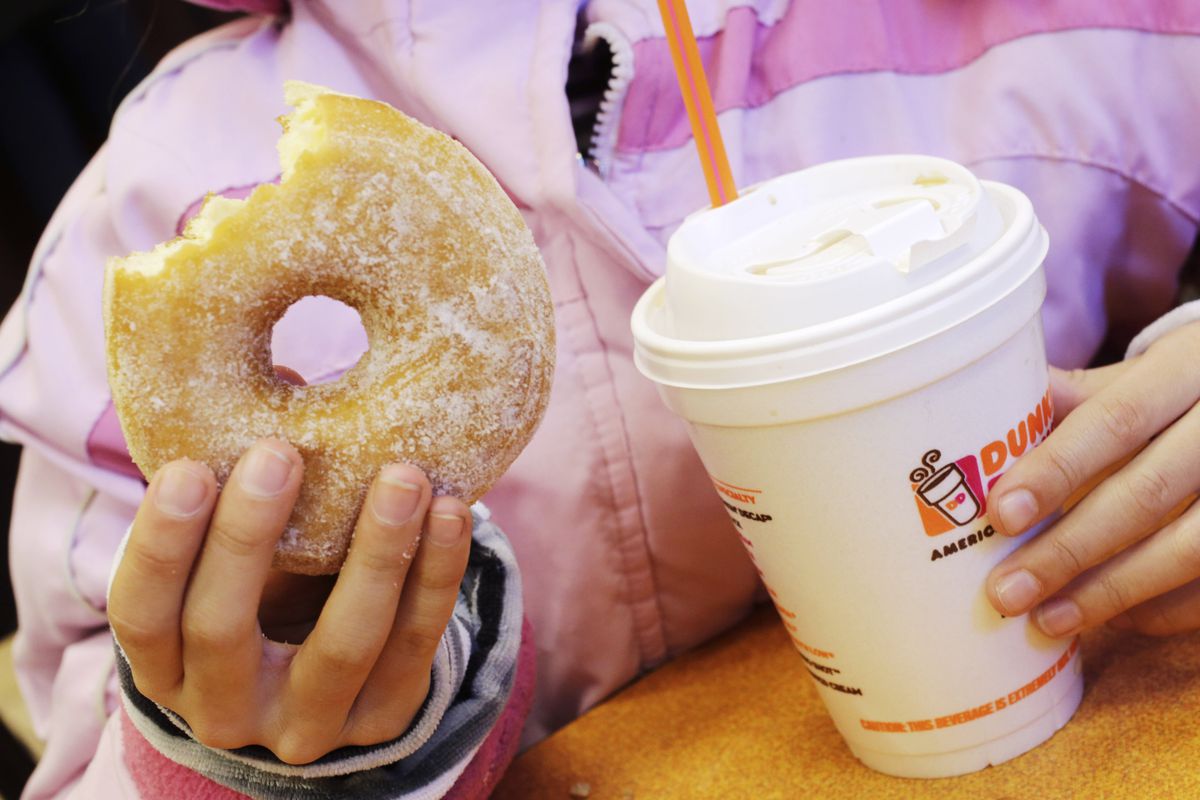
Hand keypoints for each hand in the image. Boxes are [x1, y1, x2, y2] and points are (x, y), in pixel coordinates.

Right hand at [107, 439, 472, 763]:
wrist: (328, 684)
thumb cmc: (265, 593)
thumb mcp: (236, 557)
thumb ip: (244, 483)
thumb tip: (288, 371)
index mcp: (168, 666)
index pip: (142, 612)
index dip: (161, 543)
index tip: (188, 465)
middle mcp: (223, 709)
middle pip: (221, 629)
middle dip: (248, 536)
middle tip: (280, 450)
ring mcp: (305, 724)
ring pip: (341, 643)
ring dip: (376, 553)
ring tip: (403, 475)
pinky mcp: (381, 721)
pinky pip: (414, 644)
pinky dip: (435, 575)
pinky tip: (451, 513)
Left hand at [985, 321, 1199, 637]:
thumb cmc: (1178, 392)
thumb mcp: (1138, 376)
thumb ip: (1072, 398)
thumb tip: (978, 418)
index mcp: (1186, 368)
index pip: (1117, 420)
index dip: (1057, 470)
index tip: (1001, 515)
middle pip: (1148, 493)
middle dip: (1069, 549)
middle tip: (1006, 591)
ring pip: (1189, 548)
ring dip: (1110, 592)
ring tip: (1047, 620)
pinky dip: (1163, 609)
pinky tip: (1111, 620)